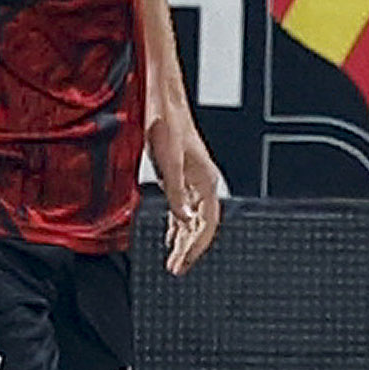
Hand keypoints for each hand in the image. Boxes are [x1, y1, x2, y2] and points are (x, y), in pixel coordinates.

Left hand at [149, 111, 223, 273]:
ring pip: (193, 218)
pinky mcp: (181, 176)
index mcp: (206, 181)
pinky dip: (178, 225)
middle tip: (175, 269)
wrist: (162, 100)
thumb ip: (175, 193)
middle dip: (189, 249)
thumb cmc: (167, 125)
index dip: (195, 247)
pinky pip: (185, 208)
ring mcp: (193, 179)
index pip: (207, 224)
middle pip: (201, 225)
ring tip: (174, 260)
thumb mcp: (168, 161)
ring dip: (183, 240)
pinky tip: (170, 235)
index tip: (182, 264)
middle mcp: (203, 183)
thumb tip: (182, 221)